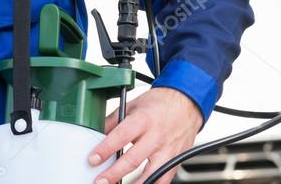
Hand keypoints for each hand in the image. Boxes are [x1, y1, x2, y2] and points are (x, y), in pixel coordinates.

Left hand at [87, 87, 202, 183]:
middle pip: (133, 159)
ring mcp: (168, 151)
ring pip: (150, 174)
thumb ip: (114, 120)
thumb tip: (98, 133)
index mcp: (144, 120)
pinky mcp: (175, 161)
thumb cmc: (159, 103)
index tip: (93, 159)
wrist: (187, 103)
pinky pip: (164, 180)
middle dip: (114, 173)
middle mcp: (156, 136)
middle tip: (100, 180)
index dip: (106, 149)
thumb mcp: (133, 105)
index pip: (121, 136)